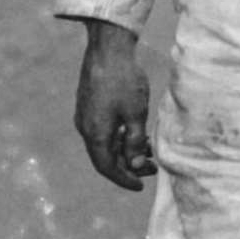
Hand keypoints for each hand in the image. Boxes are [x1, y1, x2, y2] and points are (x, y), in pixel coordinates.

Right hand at [72, 20, 156, 189]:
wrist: (107, 51)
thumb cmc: (124, 82)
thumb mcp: (137, 115)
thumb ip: (134, 142)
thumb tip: (134, 165)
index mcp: (95, 133)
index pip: (106, 167)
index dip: (123, 179)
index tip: (141, 186)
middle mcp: (86, 128)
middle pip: (106, 157)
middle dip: (129, 166)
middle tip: (153, 168)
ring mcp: (86, 117)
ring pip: (106, 143)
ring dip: (126, 151)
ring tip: (150, 153)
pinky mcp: (90, 107)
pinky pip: (104, 131)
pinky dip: (121, 138)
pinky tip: (138, 135)